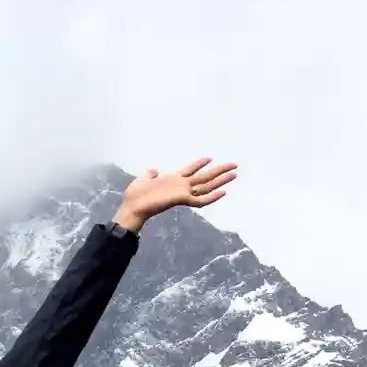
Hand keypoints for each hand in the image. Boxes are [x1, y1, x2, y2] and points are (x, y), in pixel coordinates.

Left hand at [113, 158, 236, 230]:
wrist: (132, 208)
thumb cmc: (136, 195)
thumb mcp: (143, 179)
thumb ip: (150, 174)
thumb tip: (154, 170)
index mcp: (173, 179)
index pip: (190, 170)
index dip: (199, 164)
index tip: (210, 158)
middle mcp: (181, 186)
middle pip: (204, 177)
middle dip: (219, 171)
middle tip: (234, 165)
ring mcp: (182, 192)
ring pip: (206, 186)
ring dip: (221, 180)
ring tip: (234, 174)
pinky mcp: (182, 199)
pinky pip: (200, 200)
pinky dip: (212, 197)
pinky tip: (223, 192)